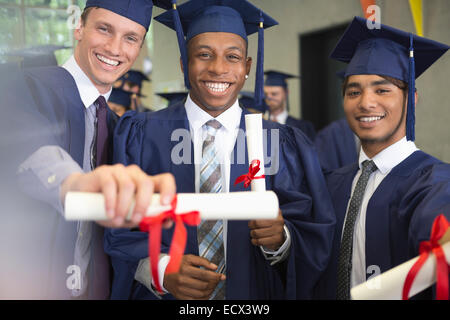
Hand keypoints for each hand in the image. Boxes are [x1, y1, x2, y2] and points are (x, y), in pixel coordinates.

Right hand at [60, 164, 175, 227]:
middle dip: (142, 204)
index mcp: (146, 183)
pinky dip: (111, 202)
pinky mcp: (104, 172)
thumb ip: (146, 218)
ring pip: (128, 186)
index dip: (169, 189)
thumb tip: (166, 222)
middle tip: (135, 220)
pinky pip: (110, 185)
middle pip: (146, 184)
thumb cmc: (110, 207)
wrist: (81, 196)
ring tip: (117, 221)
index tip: (165, 203)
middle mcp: (135, 174)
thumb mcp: (129, 216)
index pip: (165, 179)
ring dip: (124, 207)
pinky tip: (109, 213)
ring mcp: (120, 171)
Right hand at [164, 254, 225, 299]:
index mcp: (185, 269)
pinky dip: (204, 298)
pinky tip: (207, 293)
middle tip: (218, 280)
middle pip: (204, 285)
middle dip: (214, 283)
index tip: (222, 276)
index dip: (215, 276)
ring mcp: (181, 290)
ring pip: (201, 294)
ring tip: (213, 285)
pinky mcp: (180, 297)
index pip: (204, 275)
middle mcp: (182, 280)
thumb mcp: (189, 258)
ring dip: (211, 290)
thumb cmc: (178, 264)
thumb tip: (215, 267)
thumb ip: (203, 261)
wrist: (163, 273)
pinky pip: (196, 300)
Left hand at [248, 209, 284, 249]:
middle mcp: (279, 223)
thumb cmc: (272, 222)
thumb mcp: (271, 213)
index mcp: (277, 214)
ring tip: (253, 232)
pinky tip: (254, 240)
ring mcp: (278, 233)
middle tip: (251, 226)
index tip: (251, 221)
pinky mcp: (276, 241)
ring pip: (257, 234)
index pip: (260, 215)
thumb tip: (248, 204)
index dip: (253, 219)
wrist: (281, 234)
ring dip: (252, 233)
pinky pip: (261, 242)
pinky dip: (254, 241)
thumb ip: (262, 208)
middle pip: (257, 224)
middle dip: (251, 226)